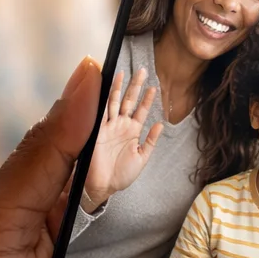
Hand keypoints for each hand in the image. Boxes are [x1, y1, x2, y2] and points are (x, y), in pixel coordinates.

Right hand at [81, 67, 163, 210]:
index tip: (154, 87)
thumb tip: (160, 124)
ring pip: (114, 102)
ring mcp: (108, 127)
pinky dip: (103, 101)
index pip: (141, 111)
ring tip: (125, 73)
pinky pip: (101, 113)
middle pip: (129, 101)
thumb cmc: (122, 175)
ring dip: (120, 88)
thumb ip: (151, 141)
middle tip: (142, 71)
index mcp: (132, 131)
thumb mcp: (142, 158)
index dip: (148, 99)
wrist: (104, 186)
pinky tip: (107, 89)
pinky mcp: (98, 131)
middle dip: (135, 86)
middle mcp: (120, 125)